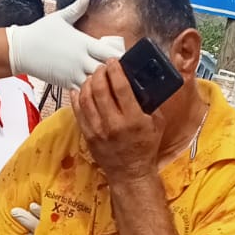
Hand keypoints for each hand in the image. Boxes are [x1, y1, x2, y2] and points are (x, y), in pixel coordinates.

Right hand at [4, 0, 121, 89]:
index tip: (127, 60)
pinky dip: (91, 93)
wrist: (21, 49)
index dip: (121, 59)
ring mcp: (73, 73)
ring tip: (111, 86)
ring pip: (97, 85)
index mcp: (84, 43)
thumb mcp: (59, 18)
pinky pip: (83, 93)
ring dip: (104, 85)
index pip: (110, 54)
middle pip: (107, 72)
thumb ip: (76, 9)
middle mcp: (81, 59)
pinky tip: (95, 92)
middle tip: (124, 76)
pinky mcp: (65, 83)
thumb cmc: (40, 32)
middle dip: (116, 74)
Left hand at [73, 60, 164, 182]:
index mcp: (133, 119)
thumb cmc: (146, 147)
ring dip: (88, 83)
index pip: (120, 87)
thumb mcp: (157, 123)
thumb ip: (150, 102)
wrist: (131, 173)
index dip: (115, 70)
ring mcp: (98, 131)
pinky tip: (80, 90)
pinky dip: (77, 97)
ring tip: (93, 77)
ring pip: (86, 98)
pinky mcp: (88, 136)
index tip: (113, 62)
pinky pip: (78, 112)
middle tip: (102, 67)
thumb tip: (143, 80)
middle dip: (100, 73)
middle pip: (100, 89)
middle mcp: (114, 124)